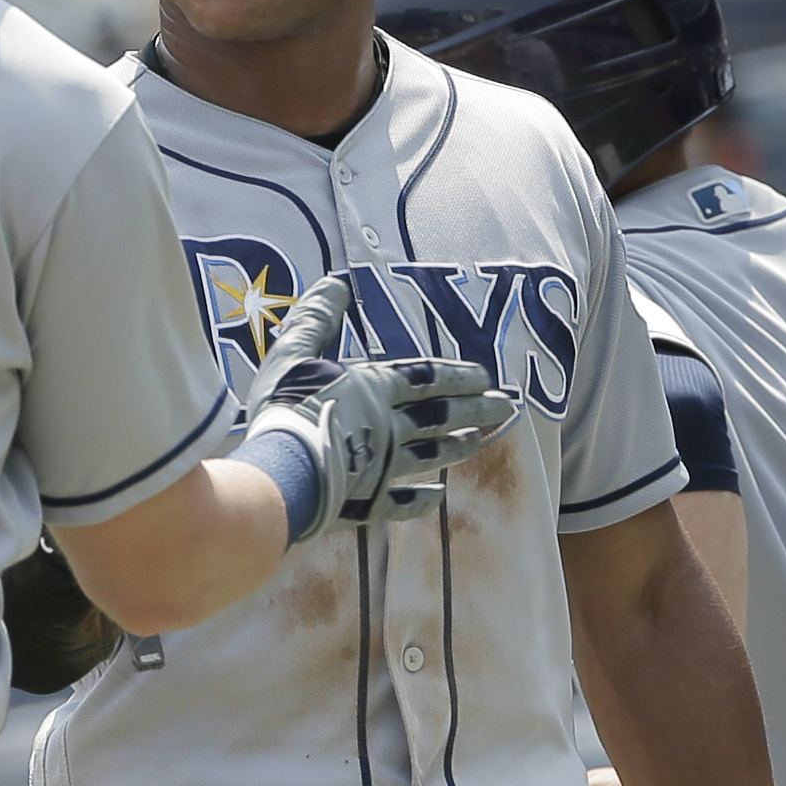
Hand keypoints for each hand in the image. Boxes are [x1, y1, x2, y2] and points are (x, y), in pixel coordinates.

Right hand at [243, 280, 516, 531]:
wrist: (280, 470)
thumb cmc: (284, 406)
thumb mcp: (293, 352)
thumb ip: (316, 320)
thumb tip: (337, 283)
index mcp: (373, 389)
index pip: (426, 378)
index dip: (457, 376)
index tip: (486, 377)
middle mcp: (387, 427)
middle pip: (439, 415)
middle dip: (475, 409)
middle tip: (505, 407)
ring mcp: (381, 467)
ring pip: (430, 455)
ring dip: (457, 447)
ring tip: (481, 442)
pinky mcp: (367, 501)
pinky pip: (402, 503)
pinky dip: (422, 500)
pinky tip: (438, 495)